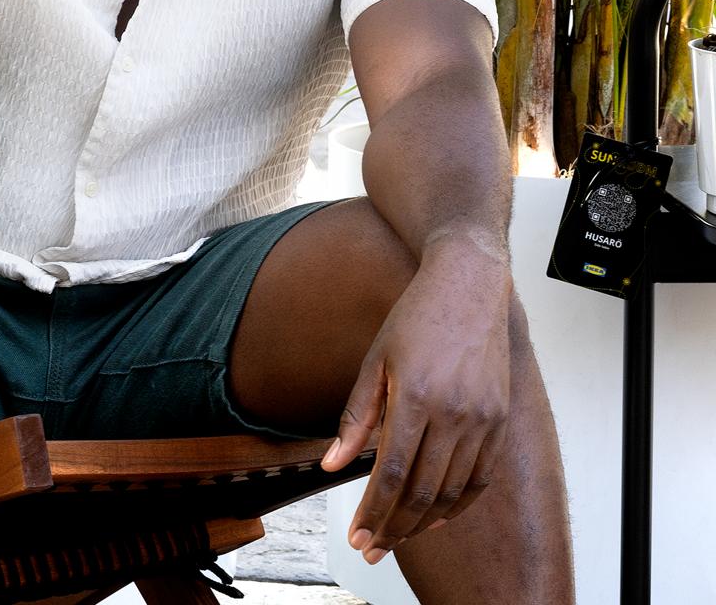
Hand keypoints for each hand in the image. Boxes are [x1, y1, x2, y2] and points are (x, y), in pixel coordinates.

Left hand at [320, 238, 511, 561]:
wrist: (468, 286)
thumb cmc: (417, 317)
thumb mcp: (375, 361)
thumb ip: (356, 418)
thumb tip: (332, 465)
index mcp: (417, 396)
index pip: (394, 473)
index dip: (375, 511)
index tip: (359, 536)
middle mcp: (455, 413)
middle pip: (425, 492)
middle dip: (395, 527)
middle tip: (373, 547)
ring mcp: (483, 419)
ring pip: (454, 492)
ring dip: (425, 522)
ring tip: (398, 535)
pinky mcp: (501, 420)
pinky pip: (481, 478)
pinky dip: (459, 504)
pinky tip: (437, 514)